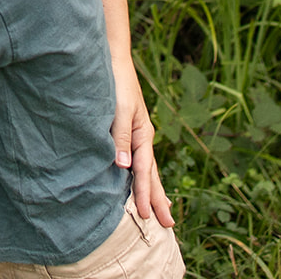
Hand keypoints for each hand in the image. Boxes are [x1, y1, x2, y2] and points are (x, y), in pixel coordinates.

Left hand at [110, 54, 173, 226]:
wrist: (112, 56)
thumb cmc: (115, 81)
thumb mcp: (118, 108)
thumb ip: (120, 136)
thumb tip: (123, 168)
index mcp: (142, 133)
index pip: (144, 171)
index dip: (145, 194)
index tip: (147, 216)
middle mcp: (141, 135)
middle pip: (151, 173)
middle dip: (158, 198)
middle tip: (168, 225)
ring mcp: (136, 132)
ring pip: (146, 166)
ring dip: (152, 188)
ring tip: (160, 208)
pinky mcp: (126, 126)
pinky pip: (136, 156)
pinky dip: (140, 173)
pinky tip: (137, 178)